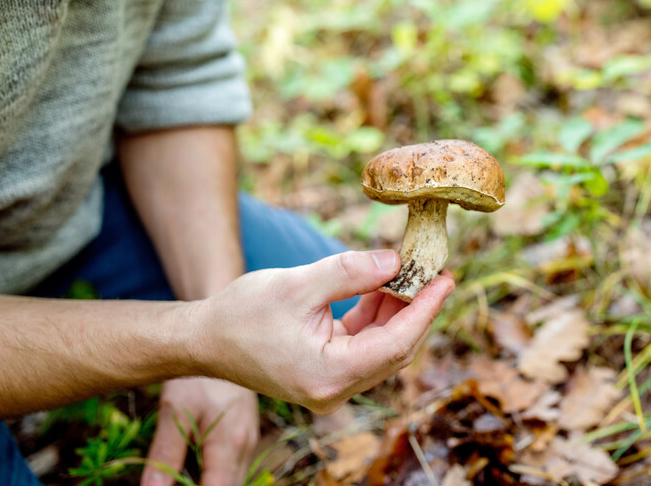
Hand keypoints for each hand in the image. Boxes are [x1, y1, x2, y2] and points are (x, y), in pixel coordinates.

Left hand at [141, 378, 258, 485]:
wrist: (220, 339)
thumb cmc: (196, 374)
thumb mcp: (174, 412)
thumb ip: (164, 455)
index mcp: (231, 445)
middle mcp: (247, 446)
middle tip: (174, 480)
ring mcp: (250, 438)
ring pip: (234, 479)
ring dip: (212, 483)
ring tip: (183, 476)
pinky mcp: (248, 431)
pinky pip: (235, 465)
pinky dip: (217, 473)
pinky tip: (196, 463)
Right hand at [195, 250, 454, 413]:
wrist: (204, 340)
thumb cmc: (242, 314)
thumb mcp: (298, 285)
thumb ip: (350, 272)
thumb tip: (396, 261)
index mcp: (329, 375)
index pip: (396, 344)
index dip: (426, 309)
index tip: (446, 279)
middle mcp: (335, 389)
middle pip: (395, 349)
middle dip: (418, 309)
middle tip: (437, 272)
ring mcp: (331, 384)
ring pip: (382, 346)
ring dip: (398, 310)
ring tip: (412, 272)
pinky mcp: (326, 372)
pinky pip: (363, 344)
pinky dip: (375, 316)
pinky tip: (383, 286)